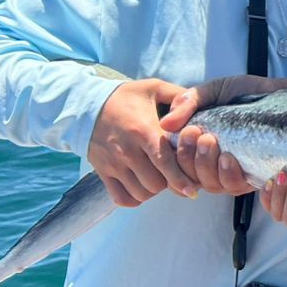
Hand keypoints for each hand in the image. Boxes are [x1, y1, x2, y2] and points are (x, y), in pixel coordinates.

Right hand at [88, 79, 200, 206]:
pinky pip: (121, 197)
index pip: (164, 162)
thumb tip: (197, 111)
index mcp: (143, 130)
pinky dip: (135, 198)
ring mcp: (113, 163)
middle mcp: (127, 150)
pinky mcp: (102, 172)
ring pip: (141, 192)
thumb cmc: (128, 97)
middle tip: (177, 173)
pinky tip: (143, 186)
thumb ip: (180, 96)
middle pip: (156, 182)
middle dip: (170, 181)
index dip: (180, 178)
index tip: (192, 189)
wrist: (88, 105)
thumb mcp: (155, 88)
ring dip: (154, 190)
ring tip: (160, 177)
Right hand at [162, 75, 286, 198]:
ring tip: (210, 141)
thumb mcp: (213, 91)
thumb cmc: (244, 92)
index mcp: (197, 147)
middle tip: (196, 133)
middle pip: (190, 178)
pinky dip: (228, 174)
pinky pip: (234, 187)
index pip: (175, 165)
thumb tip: (165, 124)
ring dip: (205, 165)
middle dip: (189, 157)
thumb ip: (189, 103)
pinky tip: (227, 157)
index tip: (185, 132)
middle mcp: (212, 164)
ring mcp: (232, 172)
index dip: (173, 158)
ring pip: (210, 185)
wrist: (278, 91)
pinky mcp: (252, 177)